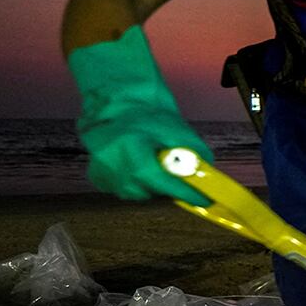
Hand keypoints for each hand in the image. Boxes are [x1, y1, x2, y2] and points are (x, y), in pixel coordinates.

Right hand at [68, 26, 214, 203]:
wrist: (118, 105)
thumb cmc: (148, 115)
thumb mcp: (177, 129)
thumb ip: (195, 153)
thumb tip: (208, 176)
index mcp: (129, 146)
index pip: (159, 179)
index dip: (183, 191)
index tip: (203, 200)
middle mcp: (110, 161)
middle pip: (147, 191)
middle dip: (166, 188)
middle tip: (179, 178)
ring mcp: (101, 171)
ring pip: (135, 194)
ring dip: (150, 187)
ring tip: (156, 166)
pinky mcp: (97, 177)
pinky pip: (123, 190)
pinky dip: (136, 185)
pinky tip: (140, 168)